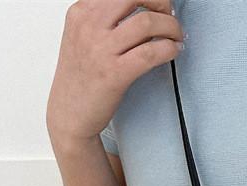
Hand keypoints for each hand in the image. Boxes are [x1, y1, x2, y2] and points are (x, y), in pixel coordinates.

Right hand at [47, 0, 184, 145]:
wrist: (70, 114)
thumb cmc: (80, 77)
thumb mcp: (81, 36)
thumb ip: (102, 18)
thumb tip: (137, 7)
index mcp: (81, 12)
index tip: (159, 4)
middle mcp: (89, 25)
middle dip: (161, 3)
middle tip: (170, 16)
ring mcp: (101, 50)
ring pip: (147, 22)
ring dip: (171, 27)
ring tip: (177, 37)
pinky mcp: (115, 73)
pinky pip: (151, 52)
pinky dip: (170, 49)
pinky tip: (174, 52)